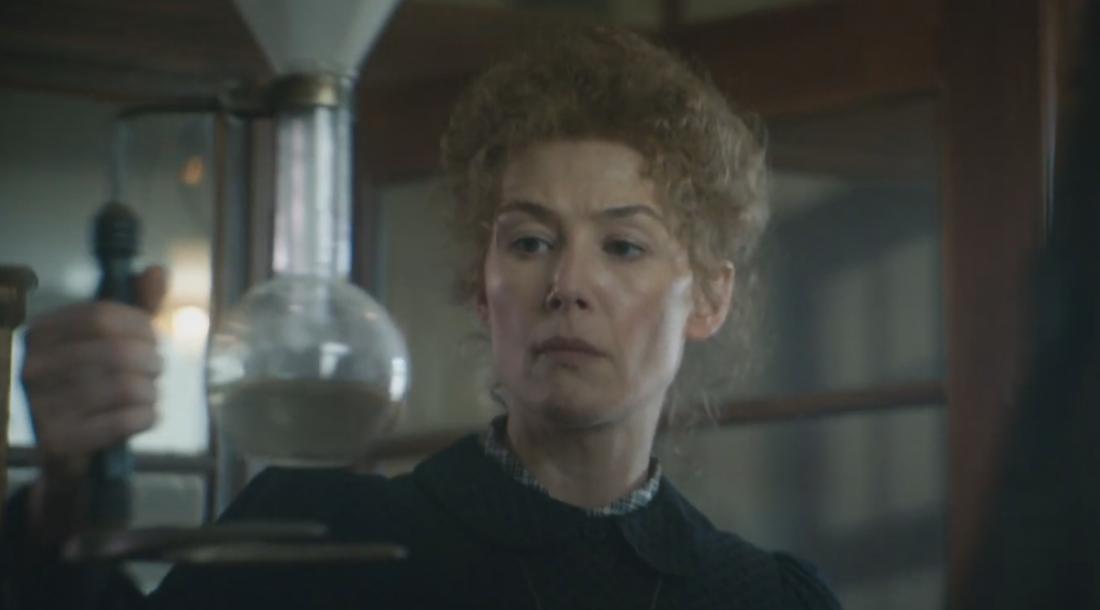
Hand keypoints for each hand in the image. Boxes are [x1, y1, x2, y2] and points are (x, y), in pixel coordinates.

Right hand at [20, 266, 166, 539]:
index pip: (101, 315)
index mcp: (41, 334)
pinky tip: (147, 414)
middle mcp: (32, 368)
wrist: (69, 449)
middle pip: (118, 351)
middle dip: (152, 361)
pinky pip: (124, 420)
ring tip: (149, 394)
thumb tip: (159, 271)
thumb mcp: (111, 340)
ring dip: (151, 391)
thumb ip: (137, 306)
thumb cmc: (92, 383)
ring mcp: (41, 406)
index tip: (153, 337)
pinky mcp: (59, 442)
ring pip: (125, 386)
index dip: (140, 324)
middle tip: (156, 370)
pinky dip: (147, 416)